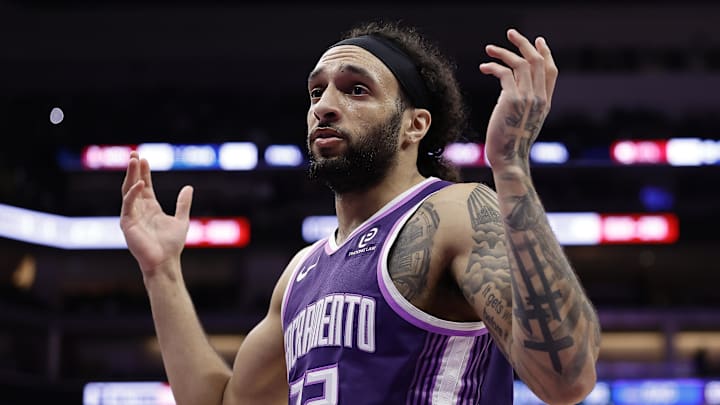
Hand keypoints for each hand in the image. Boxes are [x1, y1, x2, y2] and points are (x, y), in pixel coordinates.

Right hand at [120, 151, 192, 275]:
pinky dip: (134, 193)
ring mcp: (131, 216)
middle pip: (134, 184)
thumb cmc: (172, 245)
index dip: (144, 172)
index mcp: (150, 208)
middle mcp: (139, 210)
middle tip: (134, 154)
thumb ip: (183, 204)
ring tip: (133, 160)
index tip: (144, 158)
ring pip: (128, 190)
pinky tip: (141, 183)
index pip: (145, 186)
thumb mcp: (181, 219)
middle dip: (133, 169)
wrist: (165, 261)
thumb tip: (188, 187)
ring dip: (130, 175)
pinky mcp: (127, 223)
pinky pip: (128, 204)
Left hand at [479, 28, 557, 171]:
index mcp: (545, 103)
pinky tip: (483, 67)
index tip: (538, 41)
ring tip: (489, 49)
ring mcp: (528, 98)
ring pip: (521, 63)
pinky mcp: (511, 99)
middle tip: (511, 33)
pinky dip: (493, 66)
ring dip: (504, 52)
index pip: (551, 71)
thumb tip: (509, 89)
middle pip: (537, 61)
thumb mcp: (522, 121)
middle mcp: (540, 98)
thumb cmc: (510, 145)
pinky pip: (505, 73)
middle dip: (524, 44)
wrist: (509, 159)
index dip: (545, 53)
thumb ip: (522, 103)